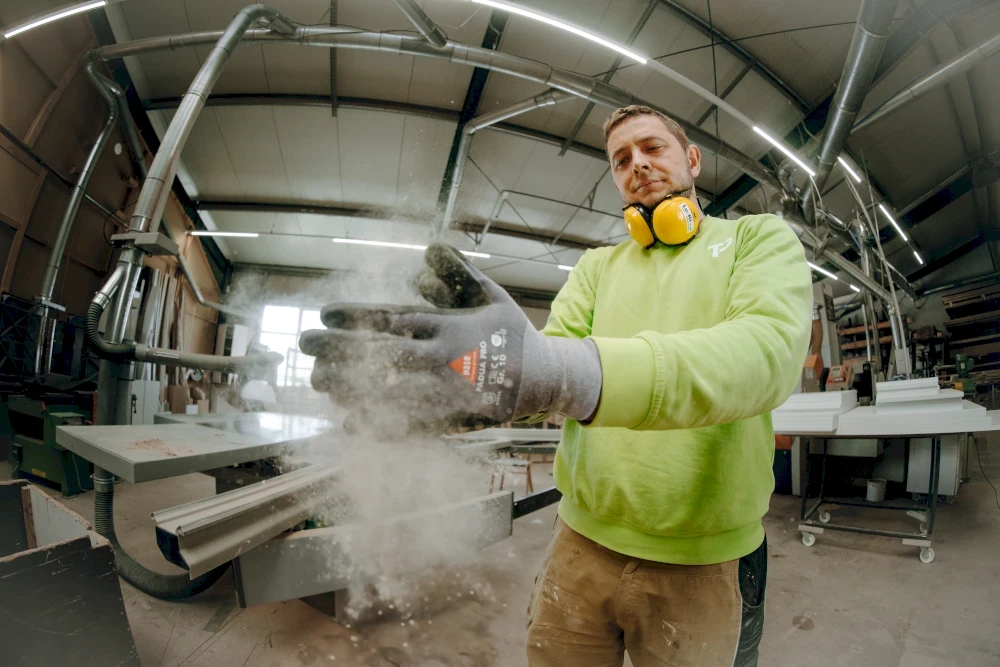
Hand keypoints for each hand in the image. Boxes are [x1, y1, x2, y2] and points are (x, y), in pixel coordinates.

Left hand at [299, 244, 600, 435]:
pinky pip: (406, 426)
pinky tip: (347, 421)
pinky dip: (377, 425)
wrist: (544, 379)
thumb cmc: (510, 332)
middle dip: (338, 348)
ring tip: (317, 380)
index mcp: (448, 327)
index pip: (392, 320)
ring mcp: (445, 394)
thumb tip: (429, 247)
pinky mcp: (451, 421)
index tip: (323, 314)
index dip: (355, 317)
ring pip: (388, 392)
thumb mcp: (489, 294)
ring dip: (348, 386)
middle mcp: (442, 360)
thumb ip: (457, 272)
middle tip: (303, 344)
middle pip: (380, 354)